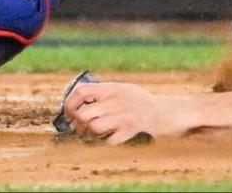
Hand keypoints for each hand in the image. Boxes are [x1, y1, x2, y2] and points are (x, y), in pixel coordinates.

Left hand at [63, 81, 184, 142]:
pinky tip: (109, 137)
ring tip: (93, 134)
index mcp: (111, 88)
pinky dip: (104, 142)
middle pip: (83, 115)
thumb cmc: (138, 101)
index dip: (69, 103)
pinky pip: (107, 141)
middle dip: (77, 125)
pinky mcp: (129, 130)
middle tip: (80, 128)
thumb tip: (75, 101)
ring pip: (92, 129)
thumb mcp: (121, 89)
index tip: (68, 114)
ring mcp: (122, 116)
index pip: (81, 91)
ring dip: (89, 135)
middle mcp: (115, 100)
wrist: (163, 111)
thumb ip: (102, 94)